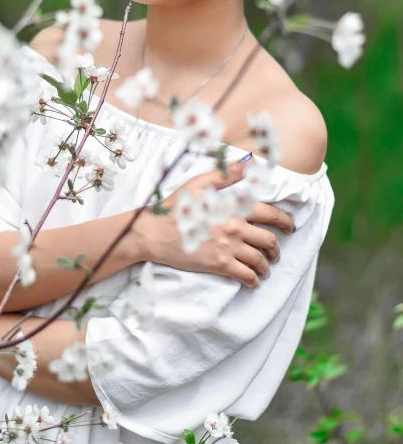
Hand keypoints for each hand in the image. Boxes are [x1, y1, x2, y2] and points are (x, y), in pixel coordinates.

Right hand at [137, 160, 294, 288]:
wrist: (154, 233)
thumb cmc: (176, 207)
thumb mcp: (199, 183)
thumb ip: (226, 174)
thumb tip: (249, 163)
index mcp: (233, 207)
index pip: (269, 213)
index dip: (284, 221)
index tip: (289, 227)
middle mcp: (235, 227)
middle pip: (269, 240)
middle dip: (276, 248)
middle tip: (276, 252)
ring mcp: (228, 247)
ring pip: (260, 260)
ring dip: (266, 266)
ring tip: (265, 268)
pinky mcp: (219, 265)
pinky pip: (246, 276)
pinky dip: (253, 280)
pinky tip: (252, 281)